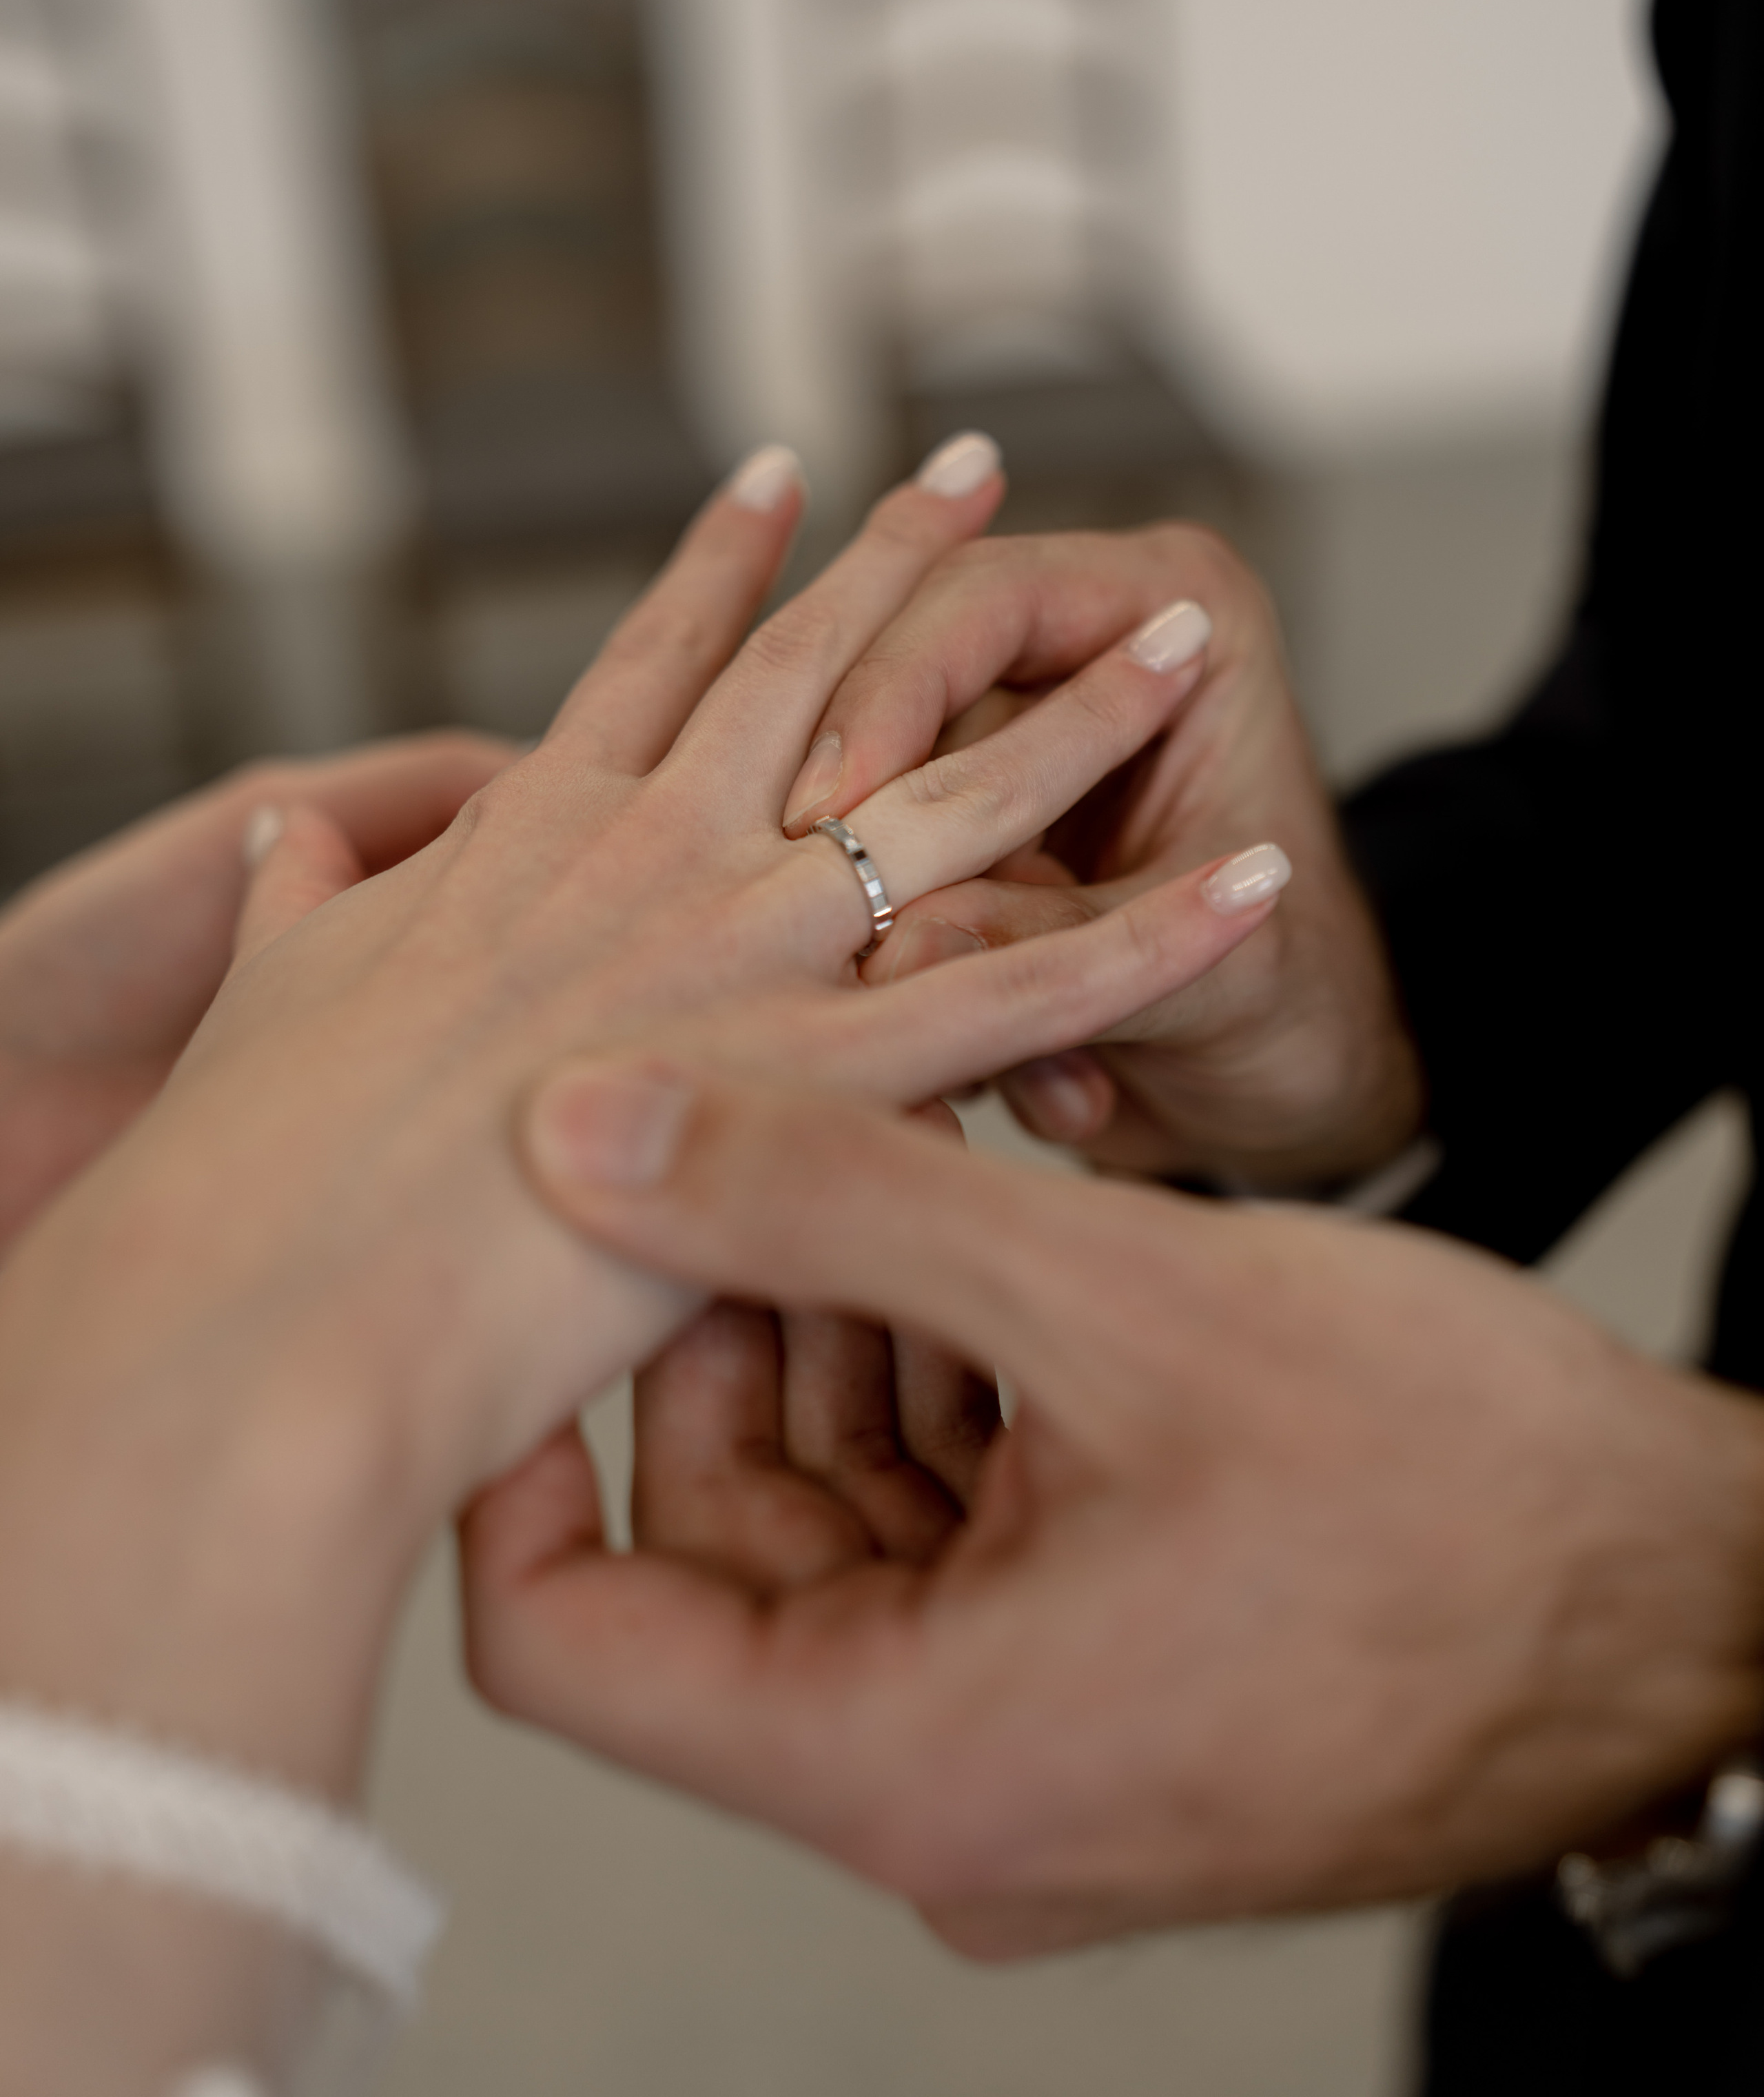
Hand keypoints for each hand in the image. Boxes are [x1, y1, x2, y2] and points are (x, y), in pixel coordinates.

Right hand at [0, 440, 1283, 1796]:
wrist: (290, 1292)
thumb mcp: (281, 995)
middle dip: (909, 561)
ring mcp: (751, 950)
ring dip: (1085, 715)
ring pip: (962, 800)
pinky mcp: (825, 1073)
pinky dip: (1148, 938)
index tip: (776, 477)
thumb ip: (309, 906)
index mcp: (541, 828)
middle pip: (823, 674)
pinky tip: (1251, 885)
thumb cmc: (267, 1162)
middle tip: (981, 464)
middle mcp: (662, 850)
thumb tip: (282, 836)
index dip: (720, 562)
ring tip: (1180, 630)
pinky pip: (1031, 991)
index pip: (652, 656)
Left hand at [464, 1058, 1763, 1955]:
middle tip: (764, 1139)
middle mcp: (947, 1790)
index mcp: (909, 1756)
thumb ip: (831, 1198)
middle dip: (727, 1332)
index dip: (518, 1439)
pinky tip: (1004, 1256)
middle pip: (714, 1544)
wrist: (1700, 1602)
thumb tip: (592, 1126)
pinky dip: (950, 1390)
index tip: (546, 1265)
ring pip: (838, 1519)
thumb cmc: (1461, 1487)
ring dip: (852, 1339)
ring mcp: (1030, 1746)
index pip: (565, 1637)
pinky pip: (952, 1535)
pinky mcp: (1101, 1686)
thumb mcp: (1115, 1303)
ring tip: (909, 1171)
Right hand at [785, 524, 1422, 1188]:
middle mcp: (1087, 653)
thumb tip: (900, 946)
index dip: (894, 692)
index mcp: (1181, 614)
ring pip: (873, 794)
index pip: (989, 601)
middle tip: (810, 920)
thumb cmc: (1300, 1005)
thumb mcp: (1207, 982)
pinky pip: (878, 880)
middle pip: (899, 681)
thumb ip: (1057, 944)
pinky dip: (911, 982)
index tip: (831, 811)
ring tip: (973, 1062)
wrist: (1294, 1095)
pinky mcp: (961, 835)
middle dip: (866, 823)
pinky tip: (983, 1074)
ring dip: (903, 934)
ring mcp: (1011, 744)